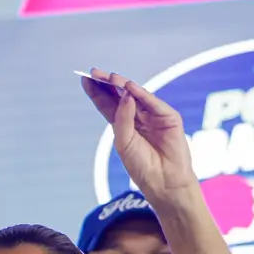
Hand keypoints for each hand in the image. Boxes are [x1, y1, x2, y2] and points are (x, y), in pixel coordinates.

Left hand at [82, 69, 197, 202]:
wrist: (163, 181)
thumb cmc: (141, 165)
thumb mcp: (124, 142)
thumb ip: (122, 119)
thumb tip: (125, 94)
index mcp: (122, 124)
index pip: (106, 103)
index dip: (96, 91)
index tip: (84, 78)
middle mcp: (137, 116)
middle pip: (119, 95)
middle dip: (107, 83)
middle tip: (94, 72)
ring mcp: (153, 115)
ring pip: (135, 95)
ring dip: (123, 85)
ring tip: (110, 77)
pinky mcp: (168, 117)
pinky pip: (153, 102)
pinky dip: (141, 94)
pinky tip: (129, 88)